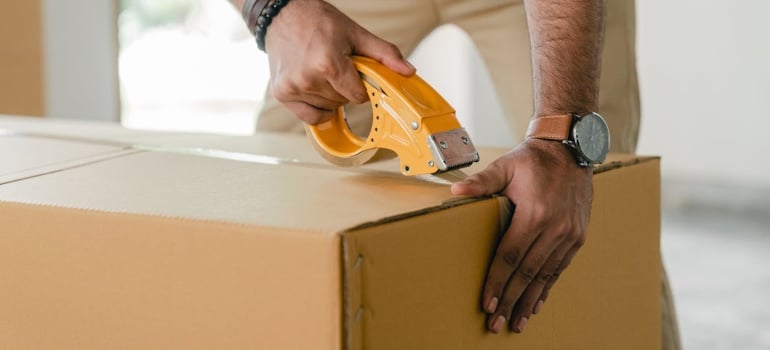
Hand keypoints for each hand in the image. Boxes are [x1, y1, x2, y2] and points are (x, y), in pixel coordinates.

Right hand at [263, 0, 414, 123]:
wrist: (282, 15)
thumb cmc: (317, 21)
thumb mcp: (356, 34)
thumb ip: (384, 54)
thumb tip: (407, 71)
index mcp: (328, 64)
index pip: (358, 96)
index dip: (361, 87)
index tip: (355, 74)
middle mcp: (308, 79)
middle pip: (343, 102)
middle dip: (345, 89)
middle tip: (337, 67)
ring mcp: (293, 88)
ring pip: (328, 108)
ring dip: (330, 96)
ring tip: (322, 72)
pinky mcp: (282, 93)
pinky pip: (309, 116)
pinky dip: (316, 108)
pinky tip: (316, 90)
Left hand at [451, 139, 592, 332]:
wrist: (571, 148)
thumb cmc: (533, 159)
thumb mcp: (506, 166)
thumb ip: (482, 182)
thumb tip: (456, 192)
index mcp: (535, 213)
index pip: (510, 257)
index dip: (497, 282)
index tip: (486, 303)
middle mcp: (555, 228)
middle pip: (527, 273)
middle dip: (509, 300)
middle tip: (496, 323)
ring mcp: (569, 234)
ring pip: (545, 276)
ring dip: (529, 301)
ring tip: (516, 322)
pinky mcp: (577, 237)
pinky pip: (559, 269)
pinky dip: (547, 288)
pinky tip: (536, 304)